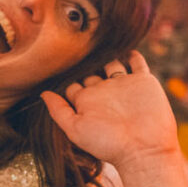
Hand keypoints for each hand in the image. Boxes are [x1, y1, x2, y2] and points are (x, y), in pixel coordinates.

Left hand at [40, 51, 179, 171]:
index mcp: (86, 101)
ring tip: (99, 37)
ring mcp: (123, 85)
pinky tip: (125, 44)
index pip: (73, 84)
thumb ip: (59, 111)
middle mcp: (104, 92)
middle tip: (75, 42)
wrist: (144, 149)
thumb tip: (42, 93)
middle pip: (91, 71)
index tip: (57, 60)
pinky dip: (132, 54)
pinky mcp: (143, 82)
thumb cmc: (108, 143)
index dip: (66, 75)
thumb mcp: (75, 128)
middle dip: (84, 61)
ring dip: (107, 54)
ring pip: (113, 64)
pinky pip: (137, 63)